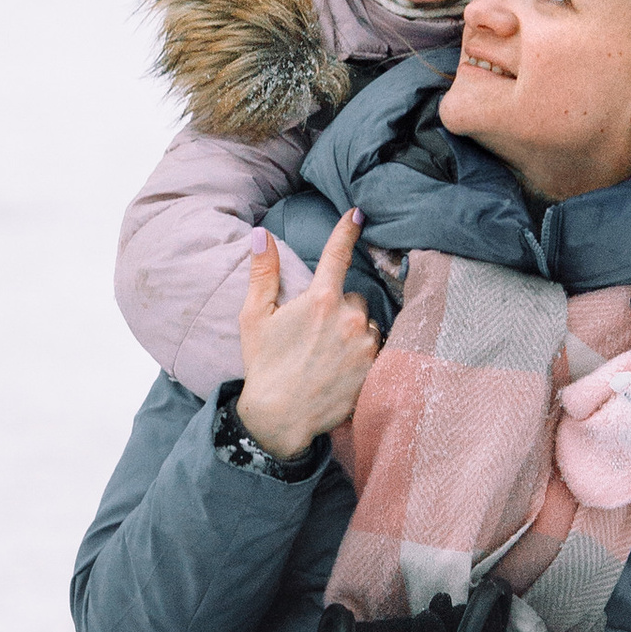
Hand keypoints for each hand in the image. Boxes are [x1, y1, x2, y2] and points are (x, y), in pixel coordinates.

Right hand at [235, 209, 381, 458]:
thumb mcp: (254, 317)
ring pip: (366, 324)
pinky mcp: (375, 368)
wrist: (280, 418)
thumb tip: (260, 234)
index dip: (347, 231)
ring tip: (327, 354)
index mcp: (320, 300)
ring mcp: (366, 344)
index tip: (358, 213)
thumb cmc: (264, 365)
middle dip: (339, 308)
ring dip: (353, 331)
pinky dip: (362, 353)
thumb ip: (263, 273)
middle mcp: (349, 318)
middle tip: (314, 332)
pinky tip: (341, 368)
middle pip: (354, 297)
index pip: (338, 254)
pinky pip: (375, 348)